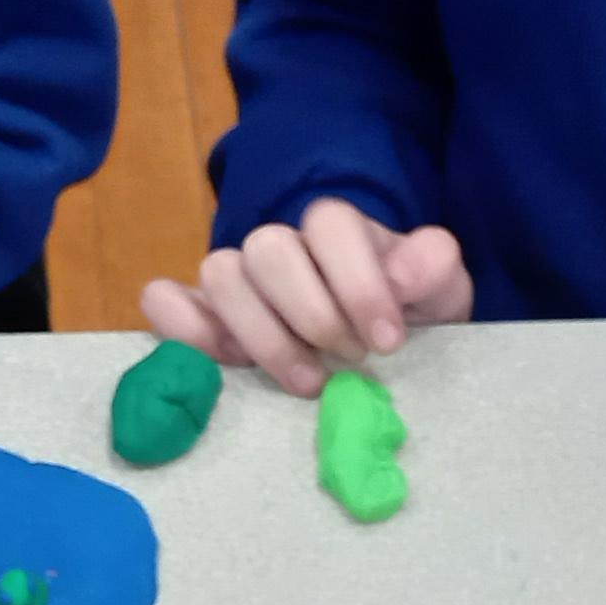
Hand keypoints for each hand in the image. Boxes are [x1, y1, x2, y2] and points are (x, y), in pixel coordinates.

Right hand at [140, 197, 471, 397]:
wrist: (378, 345)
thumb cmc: (406, 313)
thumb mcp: (440, 292)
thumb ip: (432, 269)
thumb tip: (405, 272)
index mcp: (336, 231)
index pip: (330, 223)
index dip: (358, 282)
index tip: (387, 342)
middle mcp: (281, 246)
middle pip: (268, 248)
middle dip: (310, 313)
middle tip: (348, 360)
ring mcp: (237, 280)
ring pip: (220, 273)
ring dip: (260, 333)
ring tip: (307, 381)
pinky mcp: (202, 316)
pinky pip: (164, 301)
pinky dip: (181, 327)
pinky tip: (220, 363)